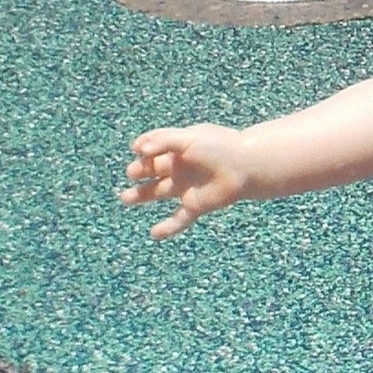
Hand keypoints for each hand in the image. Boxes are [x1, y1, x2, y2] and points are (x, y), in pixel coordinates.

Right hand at [122, 124, 253, 236]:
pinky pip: (179, 219)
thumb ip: (163, 140)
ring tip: (125, 198)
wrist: (247, 166)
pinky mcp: (196, 205)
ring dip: (140, 196)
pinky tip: (154, 234)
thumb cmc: (220, 147)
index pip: (154, 149)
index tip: (137, 150)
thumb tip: (138, 149)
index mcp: (179, 149)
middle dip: (139, 172)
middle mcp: (181, 168)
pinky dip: (167, 228)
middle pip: (152, 171)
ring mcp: (187, 187)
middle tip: (132, 173)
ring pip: (158, 193)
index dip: (143, 149)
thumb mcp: (190, 137)